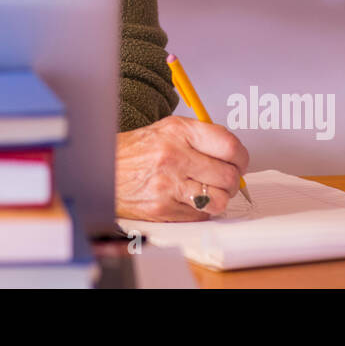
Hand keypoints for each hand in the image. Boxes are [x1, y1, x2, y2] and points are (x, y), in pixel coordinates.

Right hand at [115, 115, 249, 221]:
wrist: (103, 169)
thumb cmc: (135, 151)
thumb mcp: (167, 129)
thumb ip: (201, 137)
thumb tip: (233, 154)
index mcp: (178, 132)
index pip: (229, 146)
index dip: (241, 157)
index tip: (238, 161)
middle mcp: (173, 156)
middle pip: (229, 176)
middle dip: (232, 179)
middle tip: (224, 178)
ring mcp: (168, 185)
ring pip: (220, 200)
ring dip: (219, 197)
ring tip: (207, 190)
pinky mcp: (164, 209)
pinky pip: (201, 215)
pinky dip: (200, 210)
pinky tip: (187, 199)